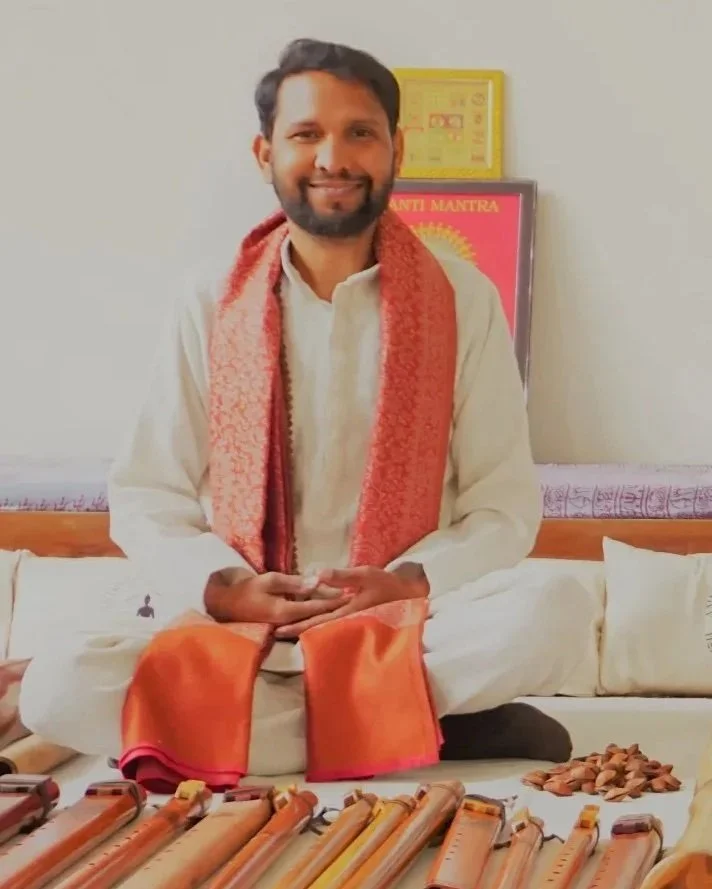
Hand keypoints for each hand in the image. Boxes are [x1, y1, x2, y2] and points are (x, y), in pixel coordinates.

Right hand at [204, 571, 348, 625]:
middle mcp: (288, 621)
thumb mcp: (270, 580)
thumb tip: (316, 582)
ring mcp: (285, 623)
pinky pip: (302, 615)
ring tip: (344, 600)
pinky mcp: (282, 621)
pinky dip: (314, 609)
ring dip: (326, 607)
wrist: (226, 604)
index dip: (334, 600)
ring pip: (311, 615)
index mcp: (286, 612)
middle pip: (317, 613)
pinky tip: (324, 603)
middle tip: (353, 597)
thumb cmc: (247, 589)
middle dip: (334, 605)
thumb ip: (294, 582)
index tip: (351, 594)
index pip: (316, 606)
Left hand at [274, 563, 428, 637]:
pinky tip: (310, 621)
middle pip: (317, 628)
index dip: (297, 625)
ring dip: (306, 627)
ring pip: (324, 627)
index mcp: (346, 612)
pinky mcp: (354, 619)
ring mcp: (351, 622)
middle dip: (297, 630)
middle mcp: (347, 621)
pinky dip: (319, 623)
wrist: (407, 594)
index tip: (279, 629)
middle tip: (275, 632)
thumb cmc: (385, 584)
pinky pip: (333, 623)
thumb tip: (318, 575)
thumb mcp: (365, 575)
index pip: (316, 621)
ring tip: (287, 628)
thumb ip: (342, 576)